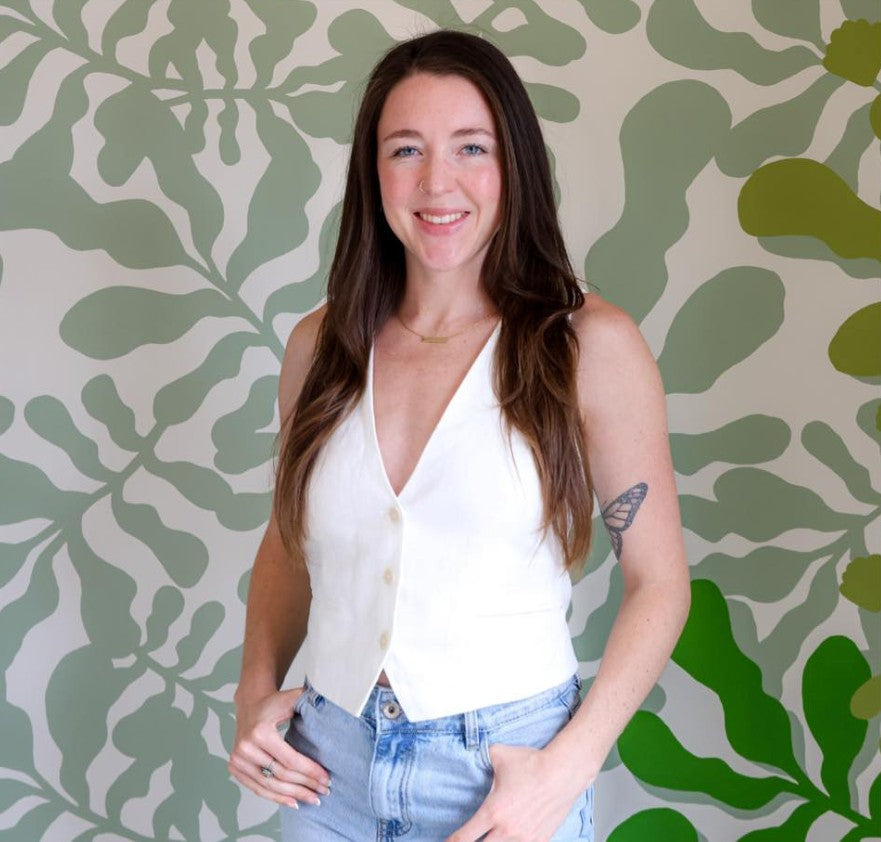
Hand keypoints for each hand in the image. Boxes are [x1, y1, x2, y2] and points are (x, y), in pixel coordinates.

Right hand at [228, 687, 330, 808]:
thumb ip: (311, 701)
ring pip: (269, 785)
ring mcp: (238, 760)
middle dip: (305, 785)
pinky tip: (293, 802)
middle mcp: (246, 748)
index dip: (310, 771)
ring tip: (312, 799)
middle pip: (281, 775)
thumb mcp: (292, 698)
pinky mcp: (235, 768)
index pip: (290, 759)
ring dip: (293, 795)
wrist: (250, 704)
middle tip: (324, 791)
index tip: (327, 778)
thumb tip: (336, 704)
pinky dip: (276, 797)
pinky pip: (257, 788)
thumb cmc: (275, 703)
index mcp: (260, 731)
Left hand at [445, 744, 587, 841]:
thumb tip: (472, 753)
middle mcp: (506, 831)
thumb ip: (481, 758)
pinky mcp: (539, 841)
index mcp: (492, 812)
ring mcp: (524, 839)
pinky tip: (509, 839)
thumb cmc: (532, 763)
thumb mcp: (499, 755)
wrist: (562, 772)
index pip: (464, 838)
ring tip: (490, 838)